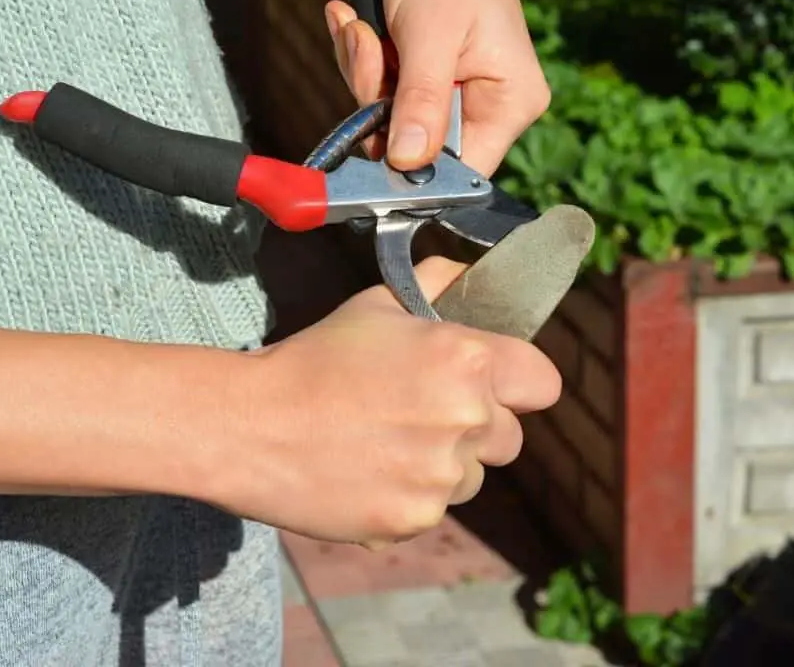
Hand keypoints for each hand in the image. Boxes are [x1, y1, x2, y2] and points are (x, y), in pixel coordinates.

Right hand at [206, 257, 561, 544]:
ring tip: (387, 443)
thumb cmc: (314, 359)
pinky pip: (434, 510)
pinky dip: (410, 497)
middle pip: (511, 437)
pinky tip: (368, 471)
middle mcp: (466, 419)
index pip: (543, 383)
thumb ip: (437, 286)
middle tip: (423, 413)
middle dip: (479, 427)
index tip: (500, 385)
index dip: (521, 382)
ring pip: (473, 478)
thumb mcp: (378, 305)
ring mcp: (441, 476)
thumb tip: (470, 274)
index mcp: (466, 360)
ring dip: (445, 465)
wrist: (250, 425)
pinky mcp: (414, 519)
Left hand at [323, 0, 549, 176]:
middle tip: (370, 47)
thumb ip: (421, 102)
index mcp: (511, 102)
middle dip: (379, 101)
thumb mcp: (430, 36)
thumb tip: (407, 163)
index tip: (374, 145)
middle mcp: (489, 105)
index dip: (415, 169)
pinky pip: (383, 94)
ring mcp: (456, 93)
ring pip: (391, 120)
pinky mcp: (427, 78)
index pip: (463, 171)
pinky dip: (363, 60)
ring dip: (364, 75)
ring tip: (363, 27)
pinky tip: (359, 24)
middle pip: (419, 146)